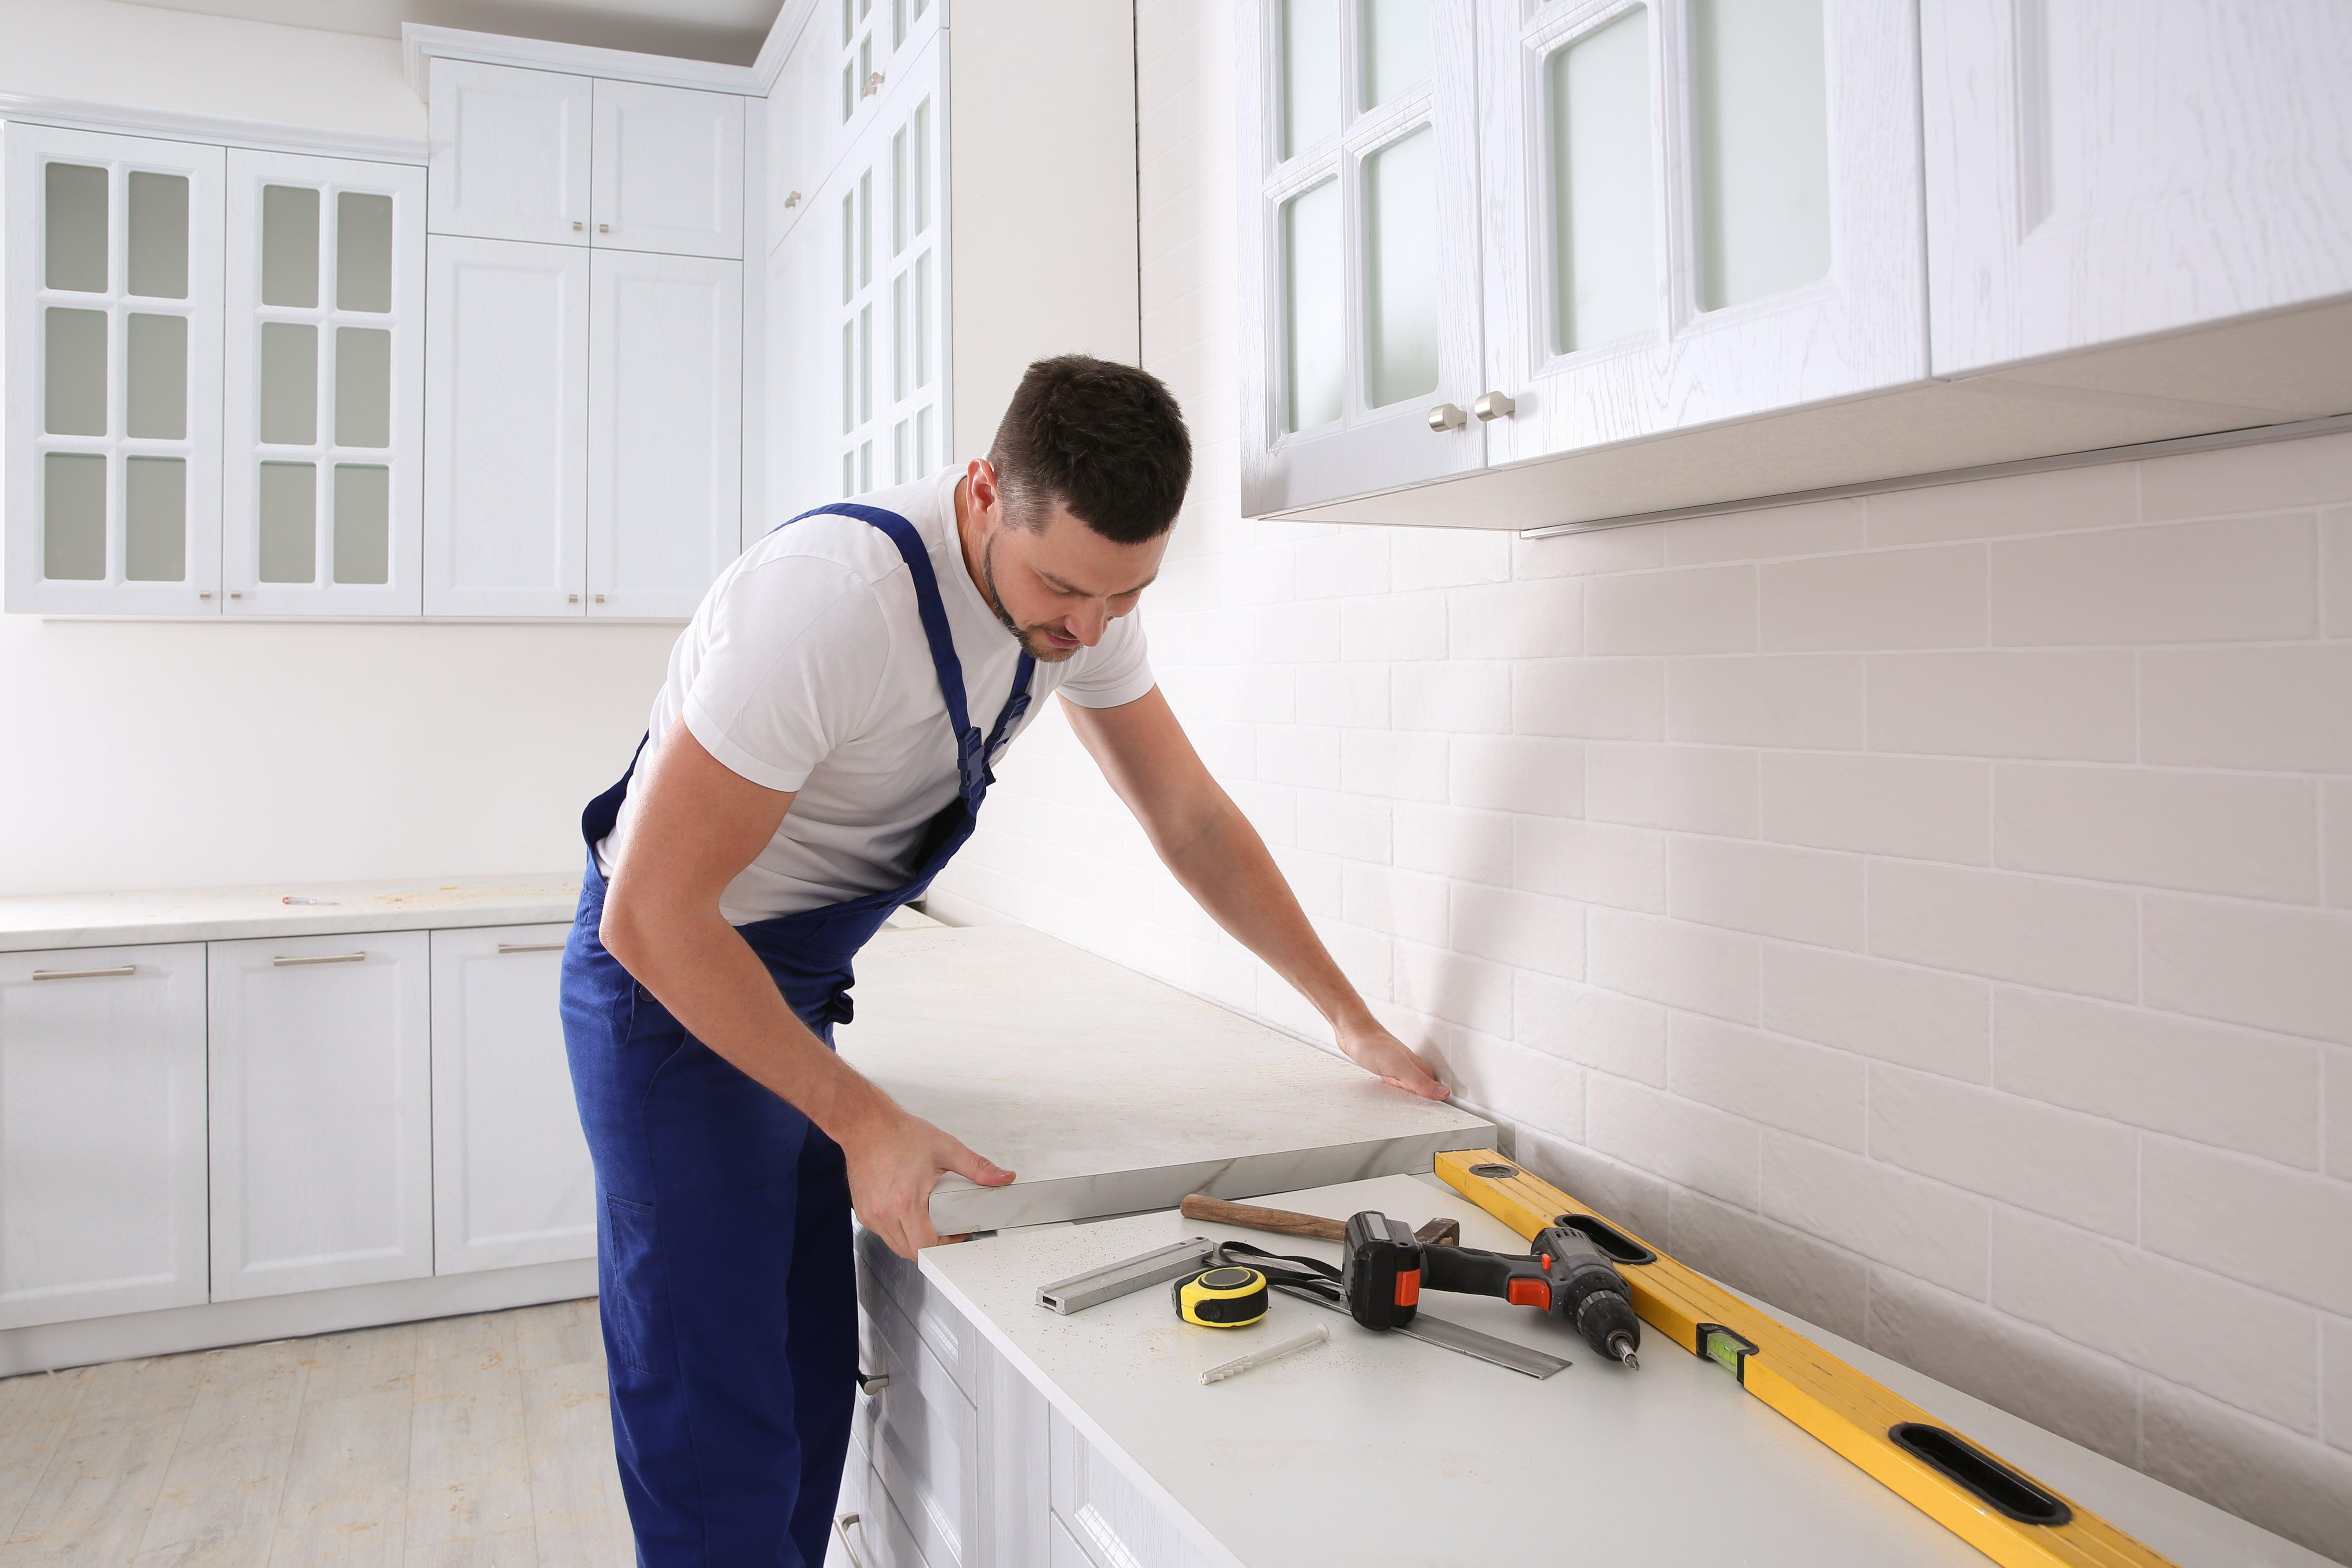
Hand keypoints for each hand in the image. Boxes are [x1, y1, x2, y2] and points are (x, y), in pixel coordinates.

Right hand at [840, 1100, 1015, 1258]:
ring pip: (896, 1246)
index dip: (946, 1246)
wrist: (866, 1123)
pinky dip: (898, 1231)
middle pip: (911, 1252)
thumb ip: (977, 1167)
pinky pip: (883, 1234)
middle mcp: (885, 1212)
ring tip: (928, 1222)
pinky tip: (908, 1215)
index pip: (926, 1245)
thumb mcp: (946, 1148)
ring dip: (914, 1241)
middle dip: (933, 1247)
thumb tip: (1003, 1177)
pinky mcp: (863, 1211)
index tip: (955, 1233)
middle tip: (946, 1229)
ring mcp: (871, 1214)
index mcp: (906, 1201)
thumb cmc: (900, 1134)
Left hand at [1335, 1016, 1450, 1100]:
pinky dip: (1398, 1088)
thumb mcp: (1398, 1067)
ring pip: (1411, 1081)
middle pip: (1425, 1083)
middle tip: (1433, 1110)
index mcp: (1416, 1065)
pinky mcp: (1384, 1066)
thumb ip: (1419, 1081)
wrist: (1353, 1031)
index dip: (1440, 1097)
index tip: (1445, 1110)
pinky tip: (1395, 1090)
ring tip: (1418, 1104)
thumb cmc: (1373, 1045)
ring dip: (1414, 1092)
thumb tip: (1443, 1093)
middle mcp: (1408, 1064)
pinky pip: (1396, 1080)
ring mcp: (1396, 1064)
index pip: (1434, 1085)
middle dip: (1429, 1096)